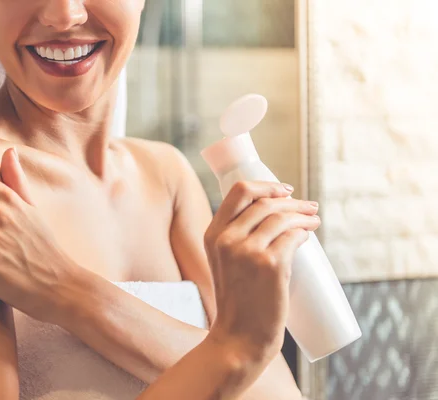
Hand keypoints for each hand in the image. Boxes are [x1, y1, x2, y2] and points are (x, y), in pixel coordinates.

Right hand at [204, 181, 320, 365]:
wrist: (238, 336)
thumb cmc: (237, 301)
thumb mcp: (224, 263)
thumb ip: (236, 239)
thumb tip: (273, 218)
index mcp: (212, 234)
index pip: (239, 191)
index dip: (267, 186)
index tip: (285, 190)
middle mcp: (227, 239)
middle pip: (265, 202)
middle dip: (292, 201)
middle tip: (309, 208)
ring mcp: (248, 251)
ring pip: (281, 217)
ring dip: (303, 215)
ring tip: (313, 221)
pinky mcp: (270, 265)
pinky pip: (293, 236)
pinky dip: (304, 232)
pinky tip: (308, 235)